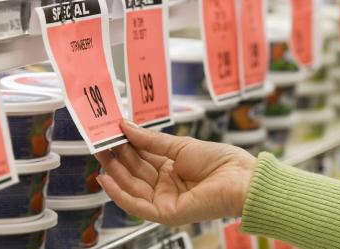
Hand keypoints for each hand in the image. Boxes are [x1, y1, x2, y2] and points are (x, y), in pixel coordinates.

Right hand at [95, 120, 256, 225]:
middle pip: (135, 171)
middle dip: (116, 157)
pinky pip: (137, 205)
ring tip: (99, 154)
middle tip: (99, 141)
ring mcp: (165, 199)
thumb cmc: (220, 161)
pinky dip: (120, 193)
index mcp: (172, 168)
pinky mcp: (166, 213)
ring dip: (114, 172)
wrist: (240, 178)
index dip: (126, 145)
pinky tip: (106, 179)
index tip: (110, 132)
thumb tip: (126, 127)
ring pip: (133, 187)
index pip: (142, 157)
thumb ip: (151, 140)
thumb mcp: (180, 145)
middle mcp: (167, 185)